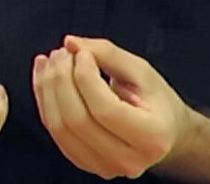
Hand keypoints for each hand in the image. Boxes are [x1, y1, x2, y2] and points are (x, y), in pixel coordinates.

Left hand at [32, 35, 192, 178]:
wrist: (163, 131)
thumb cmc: (156, 100)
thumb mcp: (141, 70)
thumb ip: (107, 53)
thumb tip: (71, 43)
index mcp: (151, 137)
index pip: (105, 109)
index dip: (85, 77)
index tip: (82, 53)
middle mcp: (127, 160)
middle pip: (77, 120)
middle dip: (61, 79)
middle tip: (62, 52)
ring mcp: (103, 166)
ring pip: (59, 128)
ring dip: (48, 88)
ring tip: (52, 61)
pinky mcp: (84, 163)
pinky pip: (54, 132)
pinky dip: (45, 101)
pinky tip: (45, 77)